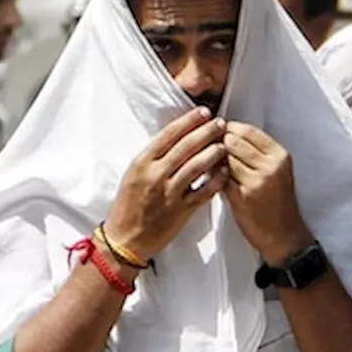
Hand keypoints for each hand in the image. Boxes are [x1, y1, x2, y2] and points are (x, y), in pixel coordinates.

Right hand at [103, 107, 228, 261]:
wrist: (126, 239)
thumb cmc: (128, 205)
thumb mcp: (133, 174)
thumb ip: (153, 158)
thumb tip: (177, 137)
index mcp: (142, 163)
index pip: (169, 134)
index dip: (189, 121)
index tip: (203, 112)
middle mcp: (156, 175)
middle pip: (186, 146)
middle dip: (206, 131)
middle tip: (220, 123)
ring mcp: (170, 193)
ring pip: (197, 166)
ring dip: (214, 152)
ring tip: (224, 144)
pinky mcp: (182, 211)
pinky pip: (204, 191)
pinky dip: (217, 179)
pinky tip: (225, 170)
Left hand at [221, 121, 311, 263]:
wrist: (284, 236)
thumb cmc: (276, 203)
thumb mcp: (275, 171)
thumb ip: (256, 153)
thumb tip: (225, 134)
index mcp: (279, 155)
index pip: (248, 130)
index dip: (229, 129)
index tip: (217, 133)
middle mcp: (270, 166)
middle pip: (233, 141)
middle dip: (218, 143)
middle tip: (207, 149)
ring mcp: (257, 181)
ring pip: (224, 158)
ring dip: (212, 159)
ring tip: (208, 164)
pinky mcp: (243, 197)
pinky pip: (219, 178)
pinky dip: (212, 176)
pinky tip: (209, 179)